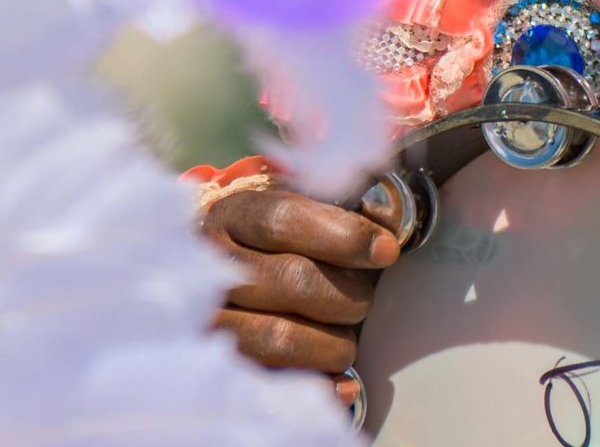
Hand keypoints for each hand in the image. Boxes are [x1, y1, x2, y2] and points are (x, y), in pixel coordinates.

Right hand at [203, 182, 400, 406]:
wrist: (222, 289)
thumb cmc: (275, 250)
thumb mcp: (296, 214)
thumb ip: (338, 212)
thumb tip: (387, 230)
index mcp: (233, 217)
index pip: (284, 219)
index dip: (343, 235)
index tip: (386, 250)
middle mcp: (213, 269)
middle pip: (291, 279)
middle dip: (346, 294)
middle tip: (363, 300)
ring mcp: (213, 324)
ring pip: (280, 338)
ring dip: (334, 343)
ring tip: (345, 338)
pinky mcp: (224, 374)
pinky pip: (275, 388)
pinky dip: (321, 388)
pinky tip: (346, 382)